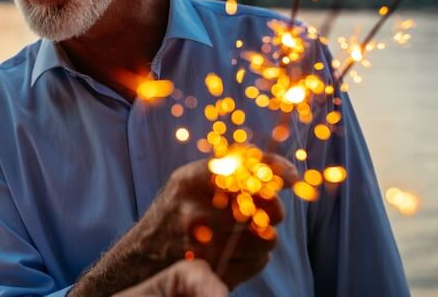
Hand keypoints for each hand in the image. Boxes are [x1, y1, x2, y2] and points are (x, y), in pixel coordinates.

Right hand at [70, 153, 295, 295]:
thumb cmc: (175, 212)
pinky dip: (257, 256)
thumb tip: (279, 166)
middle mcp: (194, 212)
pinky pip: (259, 262)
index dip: (274, 170)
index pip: (242, 169)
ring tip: (247, 232)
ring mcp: (203, 245)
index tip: (294, 174)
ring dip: (265, 235)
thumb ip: (226, 169)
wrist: (143, 255)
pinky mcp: (214, 272)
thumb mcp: (189, 182)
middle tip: (269, 208)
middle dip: (273, 208)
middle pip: (264, 207)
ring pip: (266, 238)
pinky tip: (238, 250)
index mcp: (188, 181)